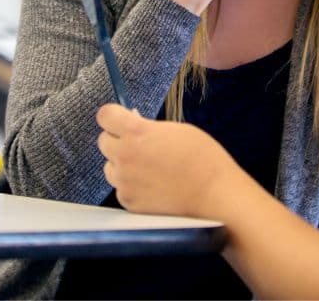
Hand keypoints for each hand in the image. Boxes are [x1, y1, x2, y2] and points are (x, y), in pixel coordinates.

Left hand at [97, 104, 237, 218]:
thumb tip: (134, 129)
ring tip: (148, 169)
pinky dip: (132, 186)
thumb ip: (148, 129)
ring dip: (123, 165)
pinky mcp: (129, 202)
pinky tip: (152, 186)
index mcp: (136, 132)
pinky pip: (121, 189)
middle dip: (118, 140)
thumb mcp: (176, 130)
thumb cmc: (202, 158)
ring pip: (110, 167)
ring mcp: (125, 181)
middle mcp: (125, 156)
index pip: (105, 116)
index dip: (113, 116)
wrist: (214, 195)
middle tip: (139, 145)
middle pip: (103, 141)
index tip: (120, 118)